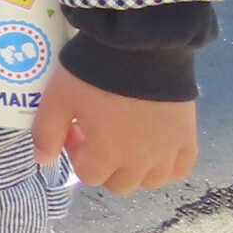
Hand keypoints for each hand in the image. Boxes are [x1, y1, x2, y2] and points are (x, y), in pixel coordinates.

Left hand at [31, 65, 198, 193]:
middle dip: (104, 166)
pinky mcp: (188, 137)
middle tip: (99, 136)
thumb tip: (44, 160)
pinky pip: (181, 167)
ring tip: (126, 142)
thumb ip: (46, 133)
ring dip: (134, 170)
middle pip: (119, 184)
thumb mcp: (58, 98)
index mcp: (108, 154)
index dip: (76, 154)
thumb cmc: (95, 73)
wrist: (140, 48)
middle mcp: (141, 161)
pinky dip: (168, 166)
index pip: (88, 175)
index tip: (76, 130)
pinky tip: (157, 149)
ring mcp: (168, 152)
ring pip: (151, 181)